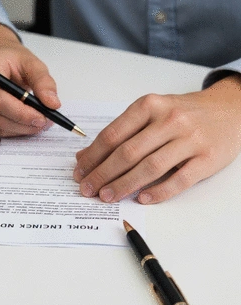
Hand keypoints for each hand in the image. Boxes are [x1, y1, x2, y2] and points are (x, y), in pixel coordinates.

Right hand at [0, 23, 59, 136]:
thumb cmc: (13, 60)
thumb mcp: (33, 64)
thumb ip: (44, 83)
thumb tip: (53, 104)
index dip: (20, 113)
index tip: (41, 118)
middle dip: (23, 124)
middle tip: (44, 123)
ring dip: (19, 128)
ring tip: (37, 122)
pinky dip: (11, 128)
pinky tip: (22, 121)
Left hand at [73, 74, 240, 203]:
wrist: (230, 109)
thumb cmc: (183, 113)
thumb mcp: (150, 113)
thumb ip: (120, 132)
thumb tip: (86, 156)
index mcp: (150, 106)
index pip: (113, 135)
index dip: (93, 157)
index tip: (79, 172)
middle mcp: (169, 120)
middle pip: (128, 152)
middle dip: (102, 174)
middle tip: (87, 189)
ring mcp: (190, 139)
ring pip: (150, 167)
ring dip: (124, 185)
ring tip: (107, 196)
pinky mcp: (208, 158)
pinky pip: (179, 180)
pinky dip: (158, 192)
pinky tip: (141, 198)